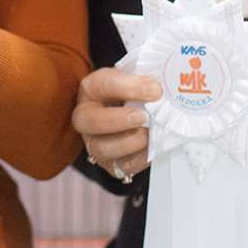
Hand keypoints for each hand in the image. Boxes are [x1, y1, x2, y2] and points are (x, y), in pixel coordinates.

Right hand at [73, 67, 161, 183]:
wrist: (134, 113)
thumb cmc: (133, 93)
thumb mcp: (135, 80)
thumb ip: (144, 82)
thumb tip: (160, 90)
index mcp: (92, 89)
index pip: (102, 84)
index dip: (128, 87)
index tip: (155, 89)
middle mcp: (87, 117)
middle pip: (90, 120)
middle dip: (119, 119)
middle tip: (144, 117)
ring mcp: (95, 143)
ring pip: (101, 148)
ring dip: (129, 142)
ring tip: (148, 133)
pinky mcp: (111, 164)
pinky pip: (122, 166)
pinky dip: (139, 158)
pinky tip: (152, 147)